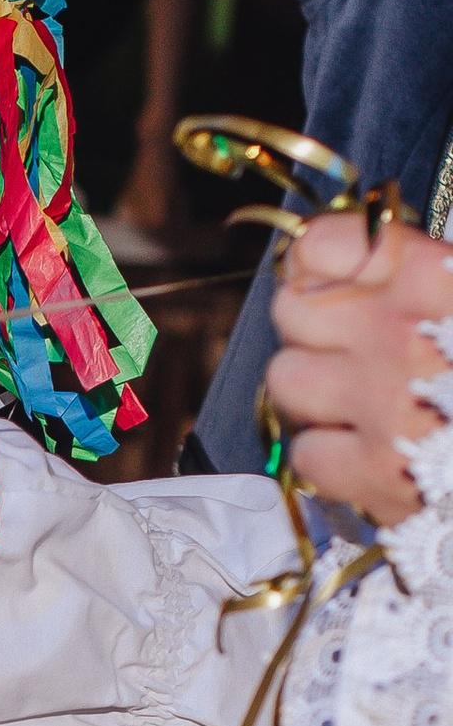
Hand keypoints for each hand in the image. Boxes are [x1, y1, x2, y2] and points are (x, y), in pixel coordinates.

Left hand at [265, 215, 452, 522]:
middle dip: (317, 321)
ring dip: (317, 387)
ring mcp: (381, 410)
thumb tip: (372, 251)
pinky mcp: (372, 479)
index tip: (334, 272)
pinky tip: (373, 449)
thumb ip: (430, 269)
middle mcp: (399, 337)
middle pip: (292, 309)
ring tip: (363, 396)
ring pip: (287, 379)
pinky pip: (307, 451)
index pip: (321, 246)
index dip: (318, 258)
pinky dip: (333, 453)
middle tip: (354, 340)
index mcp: (438, 278)